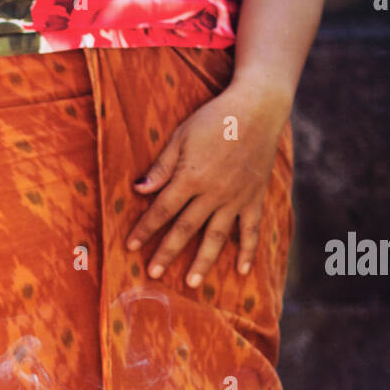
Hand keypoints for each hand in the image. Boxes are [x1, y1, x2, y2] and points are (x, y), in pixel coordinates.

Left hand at [126, 78, 290, 286]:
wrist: (259, 107)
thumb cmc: (215, 118)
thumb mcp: (181, 136)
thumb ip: (162, 166)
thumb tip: (138, 190)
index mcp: (191, 177)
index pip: (162, 210)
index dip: (145, 229)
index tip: (130, 246)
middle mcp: (213, 193)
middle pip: (185, 229)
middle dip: (167, 252)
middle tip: (153, 273)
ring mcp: (236, 198)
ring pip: (216, 236)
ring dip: (203, 261)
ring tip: (192, 282)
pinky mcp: (255, 197)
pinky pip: (251, 229)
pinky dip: (248, 251)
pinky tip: (241, 271)